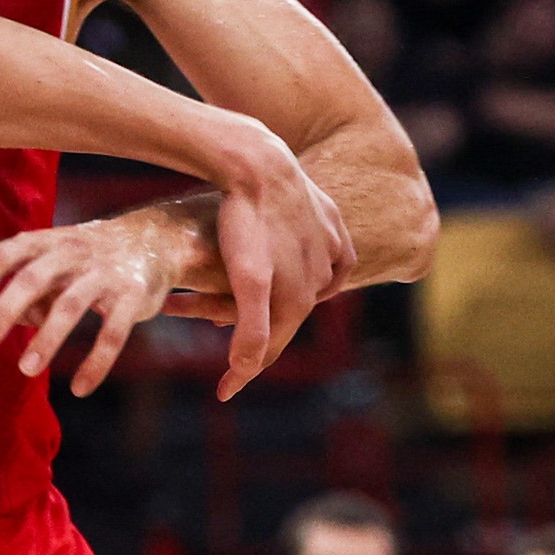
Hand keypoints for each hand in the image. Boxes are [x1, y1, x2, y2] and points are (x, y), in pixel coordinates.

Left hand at [0, 203, 203, 395]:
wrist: (155, 240)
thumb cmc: (87, 258)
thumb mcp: (54, 261)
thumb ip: (25, 290)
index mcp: (45, 241)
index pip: (1, 255)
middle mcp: (71, 252)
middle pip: (32, 277)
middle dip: (4, 309)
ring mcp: (104, 272)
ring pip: (70, 305)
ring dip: (46, 339)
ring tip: (25, 370)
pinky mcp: (132, 295)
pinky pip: (112, 333)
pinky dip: (96, 363)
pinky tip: (80, 389)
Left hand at [201, 128, 354, 397]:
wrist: (260, 162)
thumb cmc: (245, 221)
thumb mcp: (246, 278)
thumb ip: (252, 325)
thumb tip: (247, 369)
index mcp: (301, 297)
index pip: (271, 347)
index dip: (244, 372)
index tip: (222, 392)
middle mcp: (322, 278)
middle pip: (288, 319)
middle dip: (262, 338)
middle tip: (234, 354)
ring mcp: (330, 248)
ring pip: (309, 289)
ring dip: (286, 305)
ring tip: (258, 315)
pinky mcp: (332, 222)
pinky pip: (328, 259)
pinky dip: (315, 273)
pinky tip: (303, 275)